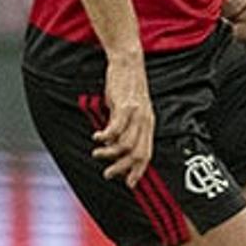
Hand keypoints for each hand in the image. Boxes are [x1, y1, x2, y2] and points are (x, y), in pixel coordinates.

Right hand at [92, 53, 153, 186]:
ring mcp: (137, 114)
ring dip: (110, 153)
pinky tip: (96, 137)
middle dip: (123, 168)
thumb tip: (115, 142)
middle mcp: (145, 121)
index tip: (129, 183)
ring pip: (126, 144)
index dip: (139, 170)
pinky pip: (116, 128)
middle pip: (138, 154)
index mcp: (148, 123)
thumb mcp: (130, 108)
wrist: (128, 62)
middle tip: (108, 174)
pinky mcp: (125, 106)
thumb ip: (126, 125)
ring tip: (97, 153)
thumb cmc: (126, 85)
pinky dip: (105, 137)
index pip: (147, 153)